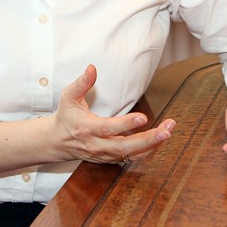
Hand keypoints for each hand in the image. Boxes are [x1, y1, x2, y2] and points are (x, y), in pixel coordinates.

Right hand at [52, 64, 175, 163]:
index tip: (143, 117)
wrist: (57, 142)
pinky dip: (148, 151)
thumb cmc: (66, 116)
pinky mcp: (110, 159)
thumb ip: (81, 83)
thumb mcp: (69, 97)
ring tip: (169, 131)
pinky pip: (132, 158)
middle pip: (124, 147)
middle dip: (147, 140)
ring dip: (152, 144)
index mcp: (86, 128)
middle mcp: (97, 145)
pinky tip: (162, 139)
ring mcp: (104, 154)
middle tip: (166, 130)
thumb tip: (92, 67)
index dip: (125, 124)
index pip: (107, 128)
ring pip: (130, 154)